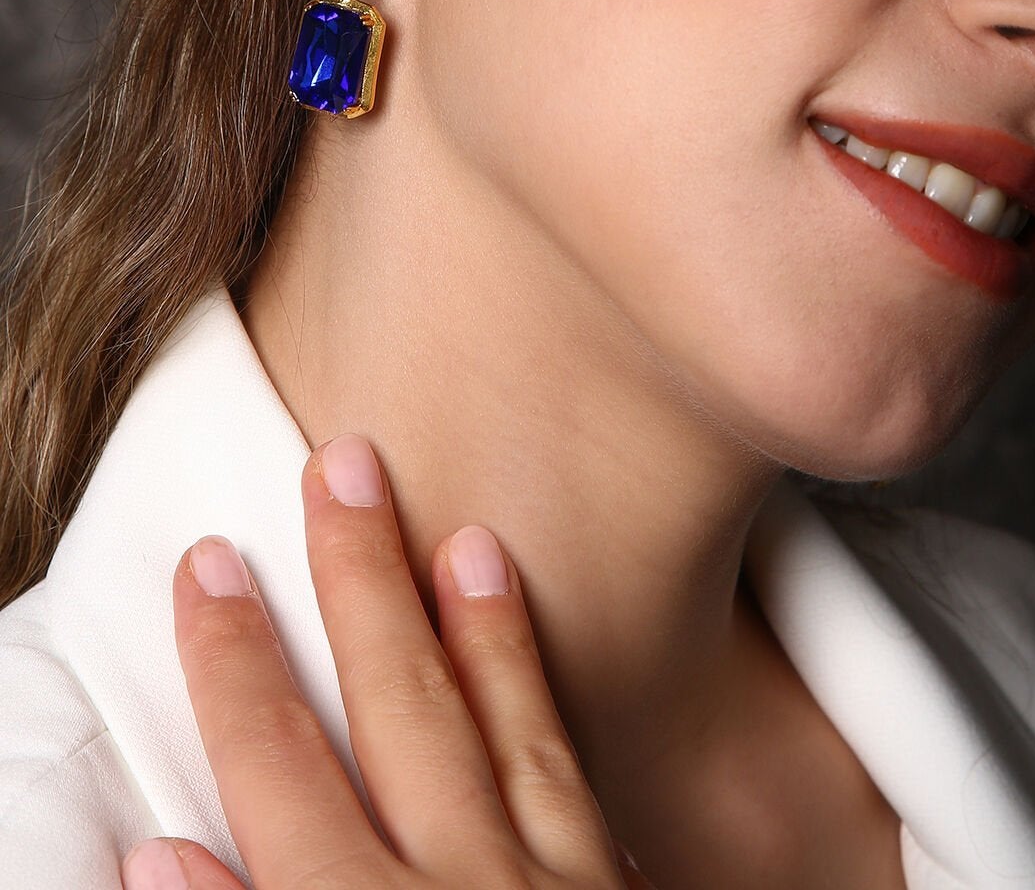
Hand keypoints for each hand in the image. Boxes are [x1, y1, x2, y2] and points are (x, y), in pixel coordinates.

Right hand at [120, 434, 654, 889]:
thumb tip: (163, 851)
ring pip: (517, 729)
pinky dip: (570, 737)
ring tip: (468, 534)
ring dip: (485, 629)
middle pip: (401, 702)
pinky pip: (595, 800)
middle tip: (345, 462)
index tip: (208, 564)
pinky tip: (564, 693)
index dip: (232, 661)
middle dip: (362, 577)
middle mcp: (464, 884)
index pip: (275, 765)